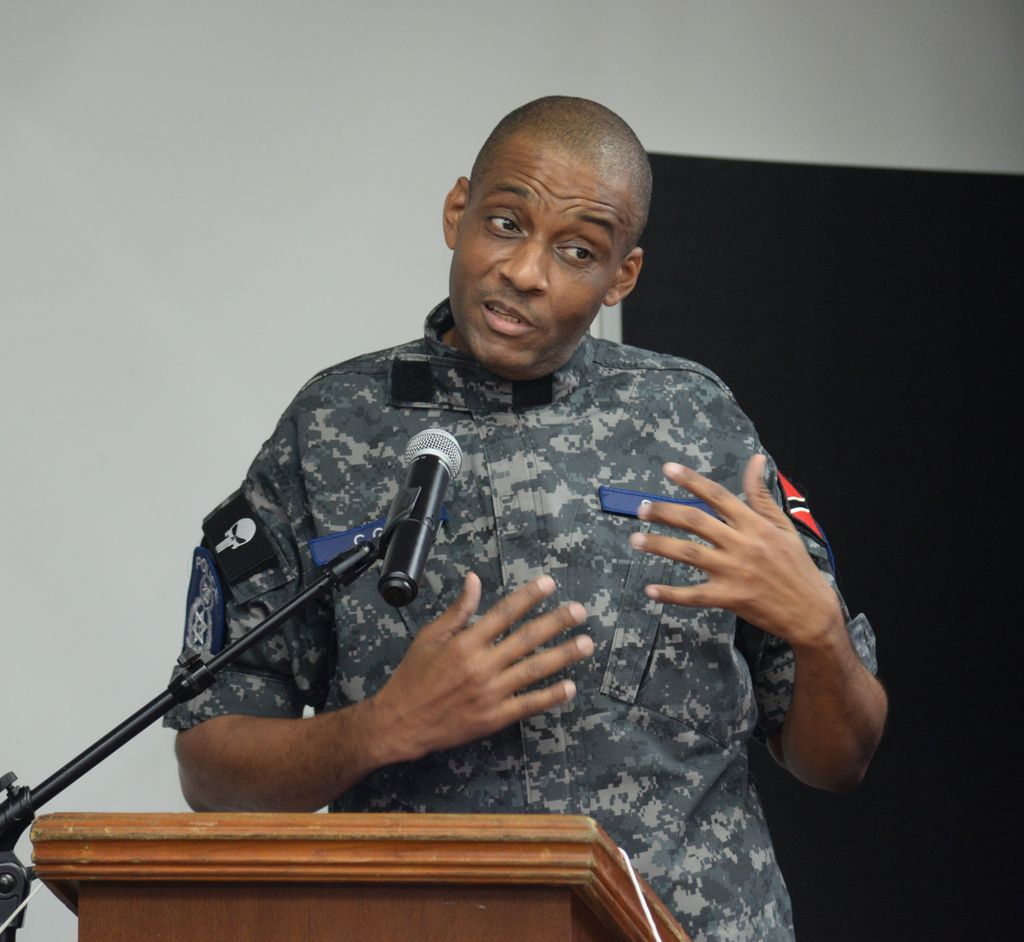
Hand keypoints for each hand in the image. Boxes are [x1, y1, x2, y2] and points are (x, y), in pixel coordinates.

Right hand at [369, 572, 592, 763]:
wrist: (401, 722)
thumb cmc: (414, 676)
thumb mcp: (430, 636)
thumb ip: (458, 610)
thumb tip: (473, 579)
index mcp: (465, 642)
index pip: (504, 613)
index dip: (528, 597)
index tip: (550, 584)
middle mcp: (481, 665)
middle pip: (526, 638)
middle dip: (556, 623)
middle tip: (580, 611)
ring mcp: (490, 693)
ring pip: (533, 670)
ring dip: (562, 656)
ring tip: (586, 644)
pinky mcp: (494, 717)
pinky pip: (528, 704)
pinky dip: (550, 696)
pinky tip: (569, 687)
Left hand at [628, 455, 842, 646]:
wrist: (812, 611)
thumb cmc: (796, 566)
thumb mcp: (782, 526)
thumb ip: (761, 495)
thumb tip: (756, 460)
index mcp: (754, 524)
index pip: (717, 495)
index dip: (691, 480)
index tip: (668, 469)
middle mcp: (742, 544)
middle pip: (695, 521)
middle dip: (664, 512)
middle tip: (641, 508)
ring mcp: (734, 572)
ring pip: (689, 554)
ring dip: (659, 545)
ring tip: (635, 540)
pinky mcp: (730, 598)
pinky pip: (694, 595)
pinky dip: (671, 594)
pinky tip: (650, 591)